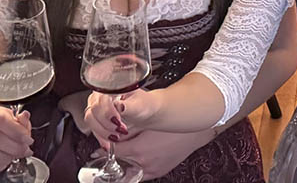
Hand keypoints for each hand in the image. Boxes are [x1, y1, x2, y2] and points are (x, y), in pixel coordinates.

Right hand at [0, 106, 33, 175]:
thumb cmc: (5, 131)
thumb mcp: (18, 123)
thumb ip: (23, 121)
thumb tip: (24, 116)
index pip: (1, 119)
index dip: (16, 131)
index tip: (27, 139)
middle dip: (15, 147)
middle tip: (24, 150)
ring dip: (7, 157)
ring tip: (13, 155)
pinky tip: (3, 161)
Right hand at [84, 89, 160, 144]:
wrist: (148, 112)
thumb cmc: (145, 105)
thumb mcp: (139, 105)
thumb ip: (127, 106)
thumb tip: (118, 106)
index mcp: (112, 87)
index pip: (100, 99)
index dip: (107, 112)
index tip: (118, 121)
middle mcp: (102, 95)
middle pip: (93, 110)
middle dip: (105, 124)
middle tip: (119, 130)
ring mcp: (98, 106)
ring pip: (90, 120)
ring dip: (102, 131)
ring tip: (116, 136)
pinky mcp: (98, 117)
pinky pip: (93, 128)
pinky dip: (100, 137)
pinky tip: (108, 144)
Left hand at [93, 128, 214, 177]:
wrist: (195, 130)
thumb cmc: (174, 123)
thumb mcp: (149, 121)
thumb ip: (130, 127)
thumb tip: (116, 128)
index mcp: (139, 149)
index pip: (113, 151)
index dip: (105, 147)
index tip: (101, 146)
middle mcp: (144, 163)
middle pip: (119, 162)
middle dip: (112, 157)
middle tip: (107, 151)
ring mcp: (152, 169)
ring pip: (129, 171)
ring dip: (123, 164)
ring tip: (121, 156)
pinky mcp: (159, 171)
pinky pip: (141, 174)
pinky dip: (136, 169)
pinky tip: (136, 160)